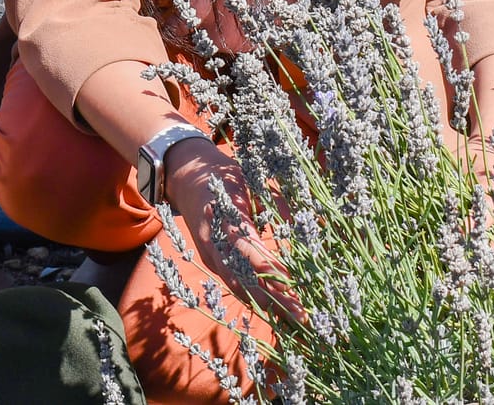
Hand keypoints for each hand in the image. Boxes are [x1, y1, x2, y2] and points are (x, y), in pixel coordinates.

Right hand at [163, 138, 305, 326]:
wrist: (186, 177)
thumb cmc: (225, 176)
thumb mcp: (252, 179)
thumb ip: (277, 202)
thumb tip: (307, 222)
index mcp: (224, 219)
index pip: (250, 251)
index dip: (272, 270)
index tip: (295, 284)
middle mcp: (214, 243)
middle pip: (245, 279)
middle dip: (275, 299)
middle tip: (302, 314)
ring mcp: (210, 256)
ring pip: (239, 288)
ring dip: (268, 304)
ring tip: (294, 318)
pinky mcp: (212, 262)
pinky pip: (234, 284)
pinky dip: (255, 298)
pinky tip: (277, 309)